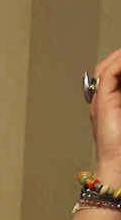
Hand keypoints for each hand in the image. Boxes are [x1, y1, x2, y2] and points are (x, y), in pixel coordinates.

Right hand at [92, 48, 120, 179]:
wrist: (119, 161)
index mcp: (113, 102)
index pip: (115, 74)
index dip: (120, 63)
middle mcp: (104, 99)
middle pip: (108, 68)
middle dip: (119, 58)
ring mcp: (100, 100)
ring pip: (107, 68)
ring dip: (119, 59)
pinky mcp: (102, 102)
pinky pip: (107, 75)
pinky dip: (118, 65)